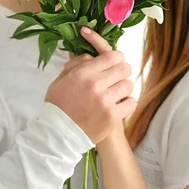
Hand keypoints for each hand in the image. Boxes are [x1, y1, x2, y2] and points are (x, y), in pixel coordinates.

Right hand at [46, 28, 135, 142]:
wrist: (57, 134)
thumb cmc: (57, 106)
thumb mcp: (60, 80)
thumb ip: (76, 65)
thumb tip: (91, 55)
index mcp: (83, 73)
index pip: (113, 56)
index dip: (116, 58)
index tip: (114, 64)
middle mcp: (96, 84)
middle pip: (124, 68)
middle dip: (121, 72)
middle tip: (116, 79)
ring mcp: (105, 101)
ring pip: (128, 85)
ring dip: (123, 88)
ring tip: (116, 94)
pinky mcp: (112, 116)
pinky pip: (131, 102)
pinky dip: (127, 103)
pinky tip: (120, 105)